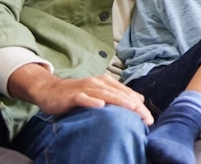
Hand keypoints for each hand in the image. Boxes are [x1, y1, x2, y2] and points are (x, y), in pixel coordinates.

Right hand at [8, 64, 153, 125]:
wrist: (50, 90)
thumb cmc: (77, 94)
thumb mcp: (99, 93)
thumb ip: (117, 95)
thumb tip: (138, 100)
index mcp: (106, 82)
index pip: (126, 93)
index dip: (139, 105)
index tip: (149, 118)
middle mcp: (98, 82)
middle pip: (119, 94)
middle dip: (134, 106)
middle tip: (147, 117)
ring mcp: (85, 88)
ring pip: (105, 94)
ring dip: (119, 101)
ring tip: (132, 108)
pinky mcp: (72, 95)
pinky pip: (83, 98)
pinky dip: (91, 101)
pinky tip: (100, 105)